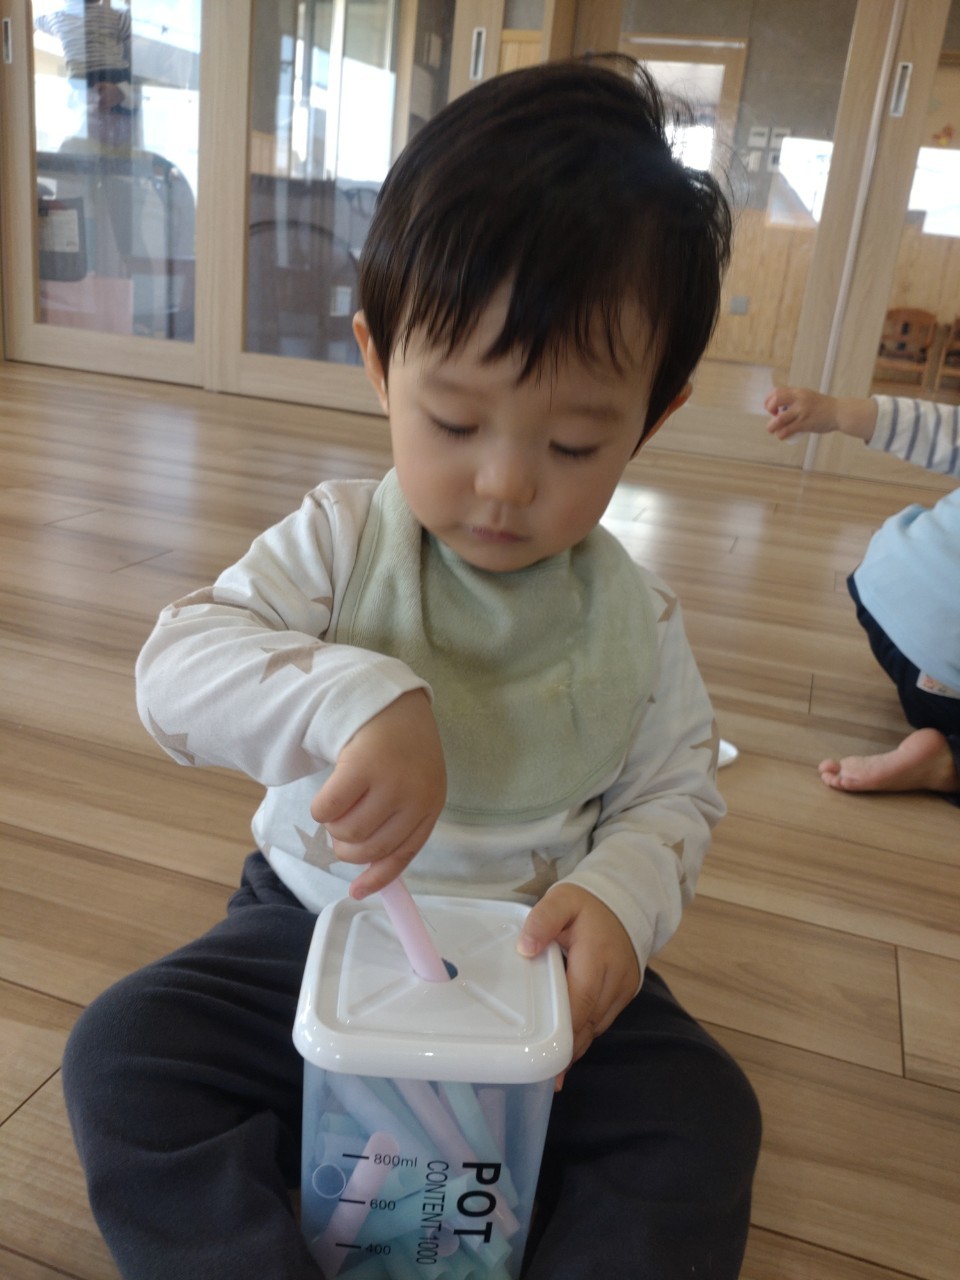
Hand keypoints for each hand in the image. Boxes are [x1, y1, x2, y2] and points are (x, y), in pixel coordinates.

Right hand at [311, 690, 445, 896]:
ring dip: (333, 826)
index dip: (378, 877)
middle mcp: (415, 797)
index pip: (404, 854)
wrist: (390, 702)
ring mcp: (390, 782)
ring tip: (339, 803)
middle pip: (370, 847)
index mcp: (430, 805)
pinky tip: (328, 793)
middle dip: (347, 848)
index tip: (356, 892)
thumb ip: (396, 825)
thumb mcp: (412, 788)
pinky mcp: (361, 767)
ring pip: (347, 832)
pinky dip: (319, 809)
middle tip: (339, 832)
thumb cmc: (399, 752)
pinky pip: (327, 810)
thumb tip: (365, 882)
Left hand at [517, 884, 639, 1084]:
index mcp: (597, 957)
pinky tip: (569, 1045)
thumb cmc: (587, 903)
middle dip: (568, 1050)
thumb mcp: (562, 900)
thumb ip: (542, 921)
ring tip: (554, 1070)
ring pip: (598, 1025)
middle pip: (589, 1022)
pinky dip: (586, 1032)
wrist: (627, 901)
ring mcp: (624, 988)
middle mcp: (615, 978)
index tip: (548, 1060)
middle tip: (547, 1078)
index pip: (580, 1002)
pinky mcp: (627, 993)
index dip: (564, 1033)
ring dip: (577, 1044)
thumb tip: (525, 949)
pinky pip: (603, 1019)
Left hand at [763, 387, 876, 441]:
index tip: (770, 408)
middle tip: (773, 416)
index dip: (769, 399)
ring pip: (779, 419)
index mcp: (799, 392)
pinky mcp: (806, 423)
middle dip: (769, 409)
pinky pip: (788, 430)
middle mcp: (800, 399)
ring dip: (772, 427)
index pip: (777, 391)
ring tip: (773, 430)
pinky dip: (781, 434)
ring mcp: (802, 411)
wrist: (839, 412)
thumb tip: (780, 408)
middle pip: (776, 400)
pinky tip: (782, 436)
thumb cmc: (823, 407)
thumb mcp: (808, 396)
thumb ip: (795, 399)